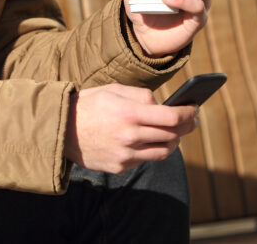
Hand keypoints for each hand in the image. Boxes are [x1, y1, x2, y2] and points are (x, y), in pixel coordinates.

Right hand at [64, 84, 198, 172]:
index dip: (188, 114)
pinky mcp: (119, 166)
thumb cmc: (90, 104)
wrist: (61, 129)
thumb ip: (143, 97)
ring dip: (173, 141)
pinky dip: (152, 149)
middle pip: (172, 136)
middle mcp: (130, 136)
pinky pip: (145, 159)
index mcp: (130, 114)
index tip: (195, 109)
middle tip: (191, 121)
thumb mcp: (115, 90)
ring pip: (163, 151)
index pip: (172, 117)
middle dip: (186, 127)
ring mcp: (125, 155)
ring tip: (175, 132)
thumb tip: (163, 106)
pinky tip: (151, 140)